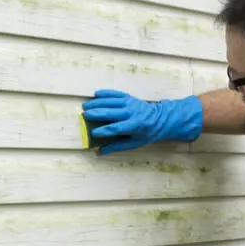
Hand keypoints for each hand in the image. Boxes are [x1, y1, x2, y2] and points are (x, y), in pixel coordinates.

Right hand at [81, 89, 202, 153]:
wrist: (160, 118)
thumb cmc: (146, 134)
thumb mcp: (134, 143)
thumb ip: (116, 147)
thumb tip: (100, 152)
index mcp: (133, 126)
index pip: (115, 129)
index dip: (103, 131)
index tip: (93, 133)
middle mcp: (131, 113)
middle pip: (111, 113)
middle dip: (96, 114)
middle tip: (84, 115)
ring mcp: (130, 103)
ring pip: (111, 102)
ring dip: (97, 103)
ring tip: (85, 106)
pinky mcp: (128, 97)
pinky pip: (115, 94)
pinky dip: (105, 93)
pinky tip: (96, 94)